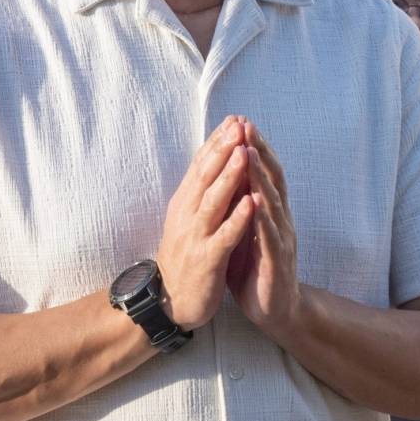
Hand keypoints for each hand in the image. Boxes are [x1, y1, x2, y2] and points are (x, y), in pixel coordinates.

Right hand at [153, 116, 257, 331]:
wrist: (168, 301)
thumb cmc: (185, 257)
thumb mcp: (190, 219)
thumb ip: (202, 193)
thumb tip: (215, 162)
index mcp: (186, 203)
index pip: (201, 166)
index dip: (217, 142)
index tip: (234, 119)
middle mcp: (188, 215)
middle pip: (205, 176)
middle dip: (223, 149)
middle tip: (239, 125)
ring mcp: (196, 236)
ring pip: (213, 201)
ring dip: (230, 177)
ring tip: (244, 154)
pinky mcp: (207, 259)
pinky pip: (224, 237)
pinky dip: (237, 219)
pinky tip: (251, 204)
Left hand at [227, 123, 301, 336]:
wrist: (276, 311)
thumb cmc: (257, 270)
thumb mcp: (246, 231)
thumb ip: (242, 206)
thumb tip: (231, 176)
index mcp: (270, 213)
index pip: (264, 173)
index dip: (254, 147)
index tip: (239, 122)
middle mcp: (280, 220)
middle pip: (272, 179)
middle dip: (259, 151)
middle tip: (246, 125)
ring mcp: (281, 240)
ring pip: (272, 202)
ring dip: (261, 177)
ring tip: (249, 153)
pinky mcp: (277, 262)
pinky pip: (270, 236)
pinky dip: (263, 217)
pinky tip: (257, 201)